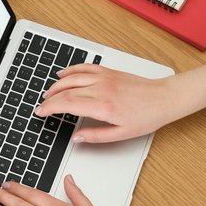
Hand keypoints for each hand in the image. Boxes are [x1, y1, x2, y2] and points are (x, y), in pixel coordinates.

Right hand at [35, 63, 177, 143]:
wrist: (164, 98)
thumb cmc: (147, 116)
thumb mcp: (121, 134)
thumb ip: (96, 136)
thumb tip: (77, 138)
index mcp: (103, 106)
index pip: (68, 104)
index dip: (50, 108)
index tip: (41, 113)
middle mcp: (101, 88)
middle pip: (66, 90)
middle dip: (49, 98)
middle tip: (41, 107)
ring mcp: (104, 77)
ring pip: (72, 77)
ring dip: (56, 85)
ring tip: (48, 94)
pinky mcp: (109, 72)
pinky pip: (84, 68)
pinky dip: (70, 70)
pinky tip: (62, 74)